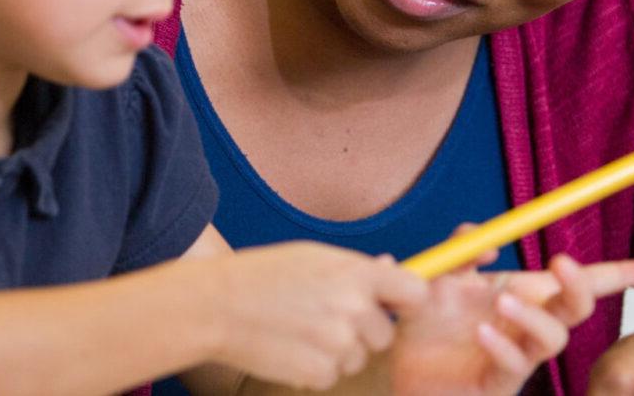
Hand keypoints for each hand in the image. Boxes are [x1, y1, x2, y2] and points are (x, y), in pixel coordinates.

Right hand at [205, 241, 426, 390]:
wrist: (218, 306)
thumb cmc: (265, 275)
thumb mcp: (315, 257)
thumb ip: (358, 268)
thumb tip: (393, 267)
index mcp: (358, 274)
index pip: (416, 293)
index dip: (408, 302)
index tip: (396, 306)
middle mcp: (356, 309)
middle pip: (385, 334)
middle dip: (363, 331)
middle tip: (325, 317)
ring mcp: (339, 344)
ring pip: (358, 358)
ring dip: (338, 351)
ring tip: (301, 330)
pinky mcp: (320, 373)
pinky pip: (333, 375)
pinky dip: (315, 368)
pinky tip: (291, 348)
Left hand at [392, 254, 633, 395]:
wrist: (401, 373)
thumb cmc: (427, 327)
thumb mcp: (438, 278)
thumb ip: (459, 251)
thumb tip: (486, 236)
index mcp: (524, 293)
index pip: (580, 282)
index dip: (620, 275)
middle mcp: (528, 323)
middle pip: (577, 307)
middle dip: (581, 285)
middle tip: (561, 262)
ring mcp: (517, 355)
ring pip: (554, 339)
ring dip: (534, 315)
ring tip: (501, 298)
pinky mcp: (496, 385)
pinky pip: (514, 367)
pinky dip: (502, 346)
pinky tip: (482, 333)